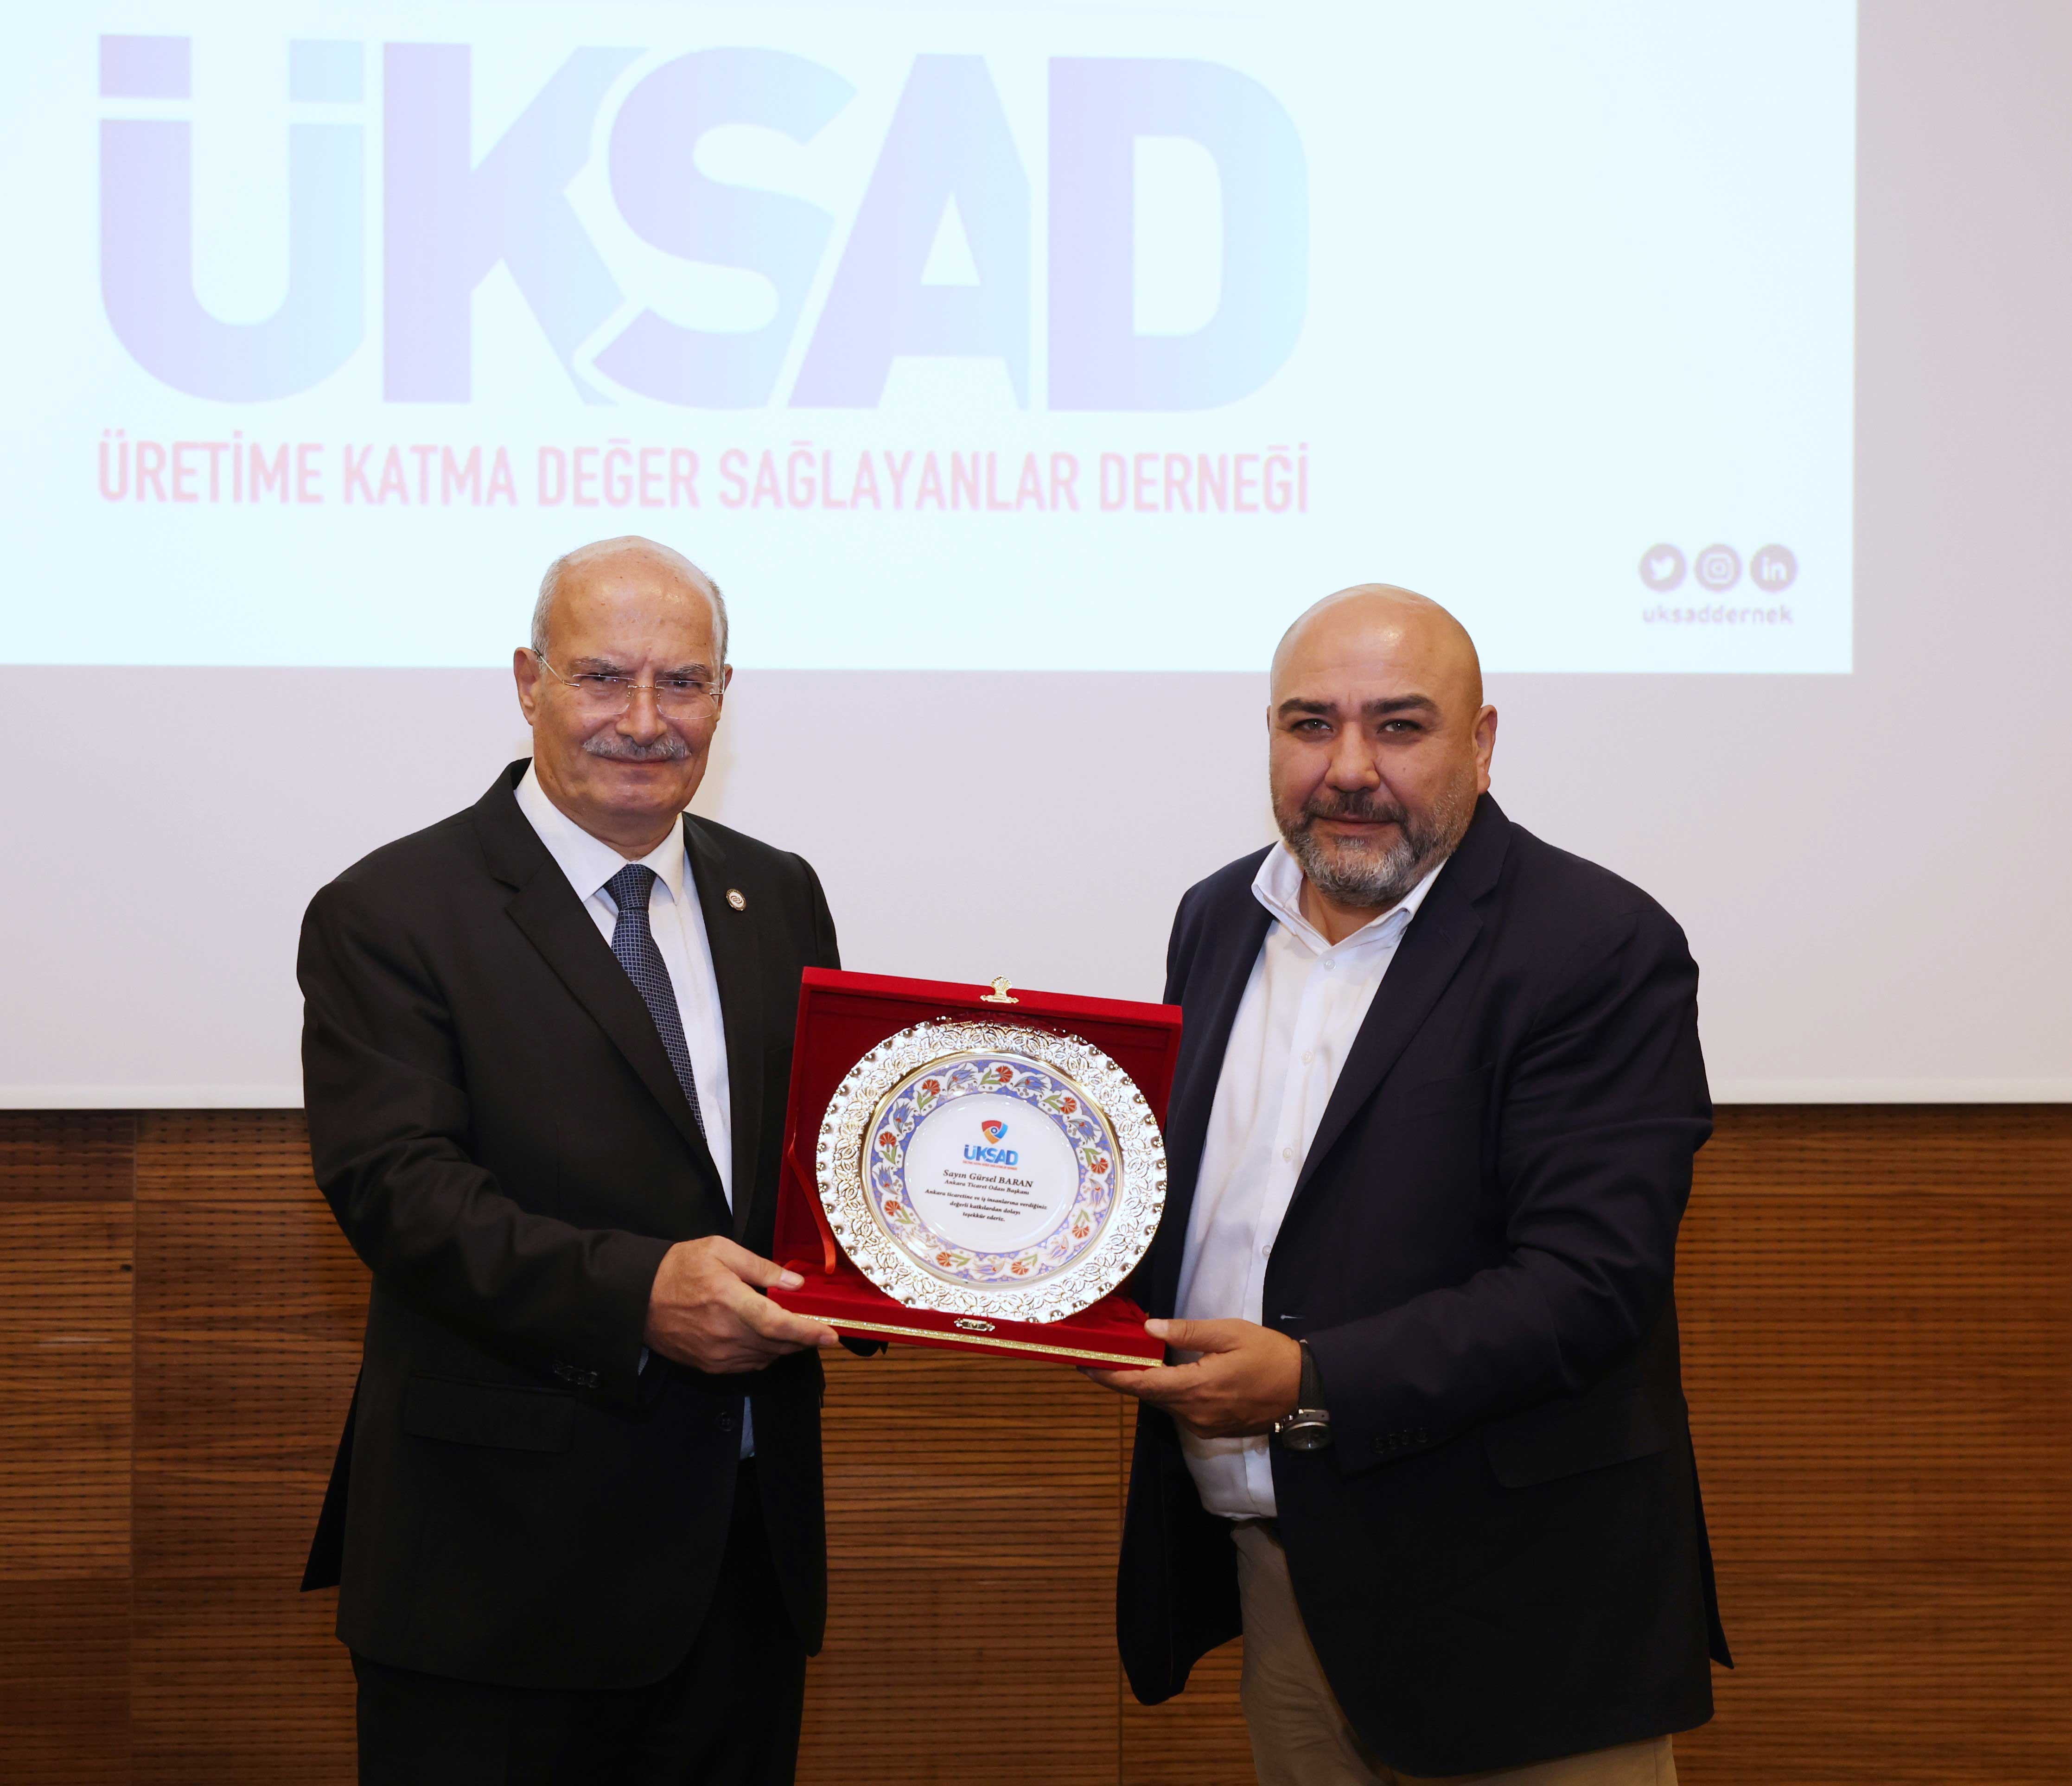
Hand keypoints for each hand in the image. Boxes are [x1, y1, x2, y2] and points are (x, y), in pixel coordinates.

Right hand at [642, 1236, 838, 1373]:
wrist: (637, 1297)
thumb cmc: (679, 1267)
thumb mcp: (720, 1251)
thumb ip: (761, 1268)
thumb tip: (795, 1285)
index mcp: (729, 1301)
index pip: (778, 1323)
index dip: (808, 1332)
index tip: (832, 1335)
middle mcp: (725, 1334)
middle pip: (778, 1344)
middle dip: (804, 1339)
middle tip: (819, 1328)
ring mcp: (716, 1355)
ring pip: (766, 1358)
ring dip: (785, 1347)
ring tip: (793, 1330)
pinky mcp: (709, 1366)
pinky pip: (749, 1365)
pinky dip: (765, 1354)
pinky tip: (766, 1339)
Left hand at [1083, 1317, 1303, 1438]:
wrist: (1305, 1390)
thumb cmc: (1269, 1355)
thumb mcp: (1229, 1333)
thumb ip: (1188, 1331)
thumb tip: (1151, 1327)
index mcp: (1195, 1388)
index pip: (1141, 1384)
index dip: (1110, 1376)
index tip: (1084, 1366)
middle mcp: (1194, 1413)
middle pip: (1148, 1395)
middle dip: (1123, 1377)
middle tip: (1101, 1356)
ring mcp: (1203, 1425)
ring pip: (1164, 1404)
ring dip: (1147, 1384)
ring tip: (1128, 1361)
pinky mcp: (1213, 1429)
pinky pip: (1181, 1411)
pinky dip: (1169, 1393)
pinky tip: (1164, 1375)